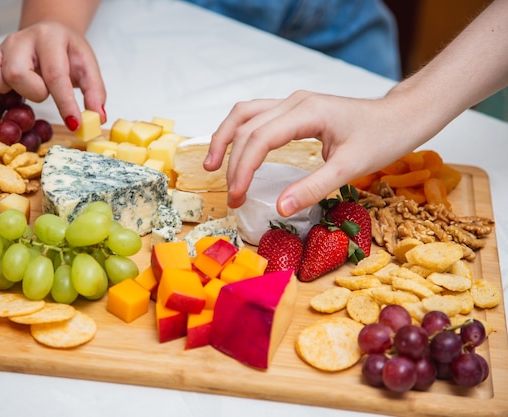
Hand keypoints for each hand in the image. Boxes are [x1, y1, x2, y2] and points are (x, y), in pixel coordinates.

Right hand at [0, 21, 106, 125]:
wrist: (50, 31)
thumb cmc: (67, 52)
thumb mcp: (87, 67)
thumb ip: (94, 93)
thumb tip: (96, 119)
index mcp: (50, 39)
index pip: (56, 75)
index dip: (65, 103)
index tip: (74, 124)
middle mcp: (21, 40)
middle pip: (15, 73)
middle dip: (32, 92)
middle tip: (42, 94)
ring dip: (2, 90)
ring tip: (17, 93)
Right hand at [203, 90, 422, 215]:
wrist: (402, 116)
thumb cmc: (383, 138)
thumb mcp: (351, 167)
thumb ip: (314, 188)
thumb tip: (280, 208)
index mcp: (306, 112)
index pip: (259, 138)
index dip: (242, 169)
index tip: (236, 196)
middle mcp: (294, 102)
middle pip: (246, 126)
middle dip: (232, 162)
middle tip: (232, 196)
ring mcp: (293, 103)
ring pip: (245, 114)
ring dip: (225, 139)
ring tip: (211, 166)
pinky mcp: (295, 110)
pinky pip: (256, 116)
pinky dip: (240, 133)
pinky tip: (234, 151)